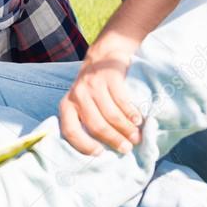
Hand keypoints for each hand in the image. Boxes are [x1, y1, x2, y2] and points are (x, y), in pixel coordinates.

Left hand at [59, 35, 143, 155]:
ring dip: (126, 129)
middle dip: (113, 140)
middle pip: (96, 124)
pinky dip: (131, 113)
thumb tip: (104, 149)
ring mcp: (93, 84)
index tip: (99, 153)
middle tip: (127, 149)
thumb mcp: (83, 101)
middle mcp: (78, 95)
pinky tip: (138, 120)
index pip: (69, 130)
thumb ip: (87, 118)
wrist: (105, 53)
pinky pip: (121, 100)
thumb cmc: (95, 86)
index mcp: (68, 105)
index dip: (83, 144)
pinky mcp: (108, 77)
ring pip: (110, 114)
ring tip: (136, 137)